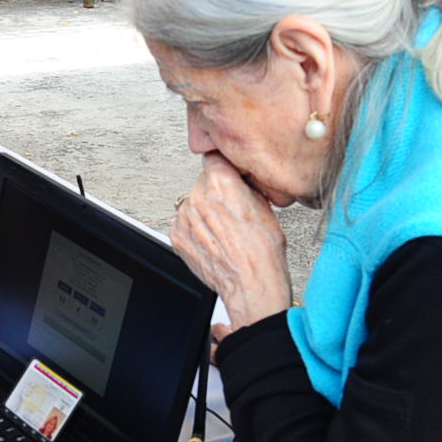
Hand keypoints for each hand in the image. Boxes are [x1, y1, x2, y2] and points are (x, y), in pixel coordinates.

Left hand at [170, 152, 292, 328]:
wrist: (250, 284)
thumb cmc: (262, 252)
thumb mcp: (264, 205)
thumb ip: (245, 183)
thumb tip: (239, 176)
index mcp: (221, 182)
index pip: (213, 156)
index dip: (224, 166)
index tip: (228, 172)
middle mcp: (197, 196)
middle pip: (203, 181)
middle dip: (215, 191)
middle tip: (232, 211)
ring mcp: (184, 217)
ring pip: (192, 202)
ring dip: (204, 211)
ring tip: (224, 230)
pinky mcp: (176, 235)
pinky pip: (185, 223)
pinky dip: (195, 229)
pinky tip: (214, 240)